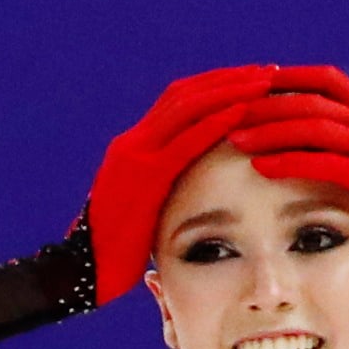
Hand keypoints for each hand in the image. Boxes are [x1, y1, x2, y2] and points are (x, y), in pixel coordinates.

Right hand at [85, 65, 275, 303]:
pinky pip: (185, 140)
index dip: (217, 87)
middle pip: (186, 94)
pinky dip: (216, 122)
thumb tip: (193, 196)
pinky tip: (245, 113)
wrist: (79, 274)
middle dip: (229, 80)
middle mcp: (132, 144)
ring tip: (265, 85)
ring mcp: (135, 156)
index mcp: (133, 149)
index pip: (179, 102)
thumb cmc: (115, 255)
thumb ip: (163, 194)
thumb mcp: (143, 214)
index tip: (252, 82)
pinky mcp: (142, 177)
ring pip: (188, 107)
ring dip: (228, 92)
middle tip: (268, 74)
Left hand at [225, 65, 348, 272]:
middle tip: (230, 112)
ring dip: (270, 130)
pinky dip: (288, 160)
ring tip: (235, 140)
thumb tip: (330, 153)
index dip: (287, 80)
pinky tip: (261, 167)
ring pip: (313, 124)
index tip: (252, 89)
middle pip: (312, 97)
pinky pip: (323, 161)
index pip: (327, 79)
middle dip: (267, 103)